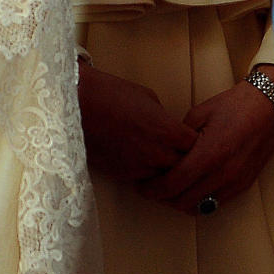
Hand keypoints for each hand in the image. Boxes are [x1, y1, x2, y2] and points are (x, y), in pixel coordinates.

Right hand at [78, 64, 198, 183]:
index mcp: (167, 131)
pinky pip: (145, 180)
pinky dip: (148, 173)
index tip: (191, 138)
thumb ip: (164, 118)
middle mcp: (158, 154)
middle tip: (181, 152)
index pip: (195, 146)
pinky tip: (142, 160)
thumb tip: (168, 128)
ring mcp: (141, 167)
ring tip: (161, 158)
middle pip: (185, 167)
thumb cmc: (111, 93)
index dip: (195, 141)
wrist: (78, 105)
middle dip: (185, 159)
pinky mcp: (124, 175)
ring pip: (166, 178)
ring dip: (166, 170)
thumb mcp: (147, 97)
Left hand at [138, 76, 273, 213]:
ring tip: (166, 191)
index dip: (154, 189)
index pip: (175, 183)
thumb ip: (180, 137)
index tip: (141, 186)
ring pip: (200, 207)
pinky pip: (215, 204)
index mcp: (209, 154)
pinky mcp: (243, 186)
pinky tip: (188, 190)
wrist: (268, 108)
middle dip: (163, 198)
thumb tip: (164, 152)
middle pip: (184, 201)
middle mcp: (223, 174)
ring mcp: (235, 183)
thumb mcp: (199, 113)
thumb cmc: (232, 106)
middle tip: (149, 189)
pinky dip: (198, 202)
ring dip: (180, 203)